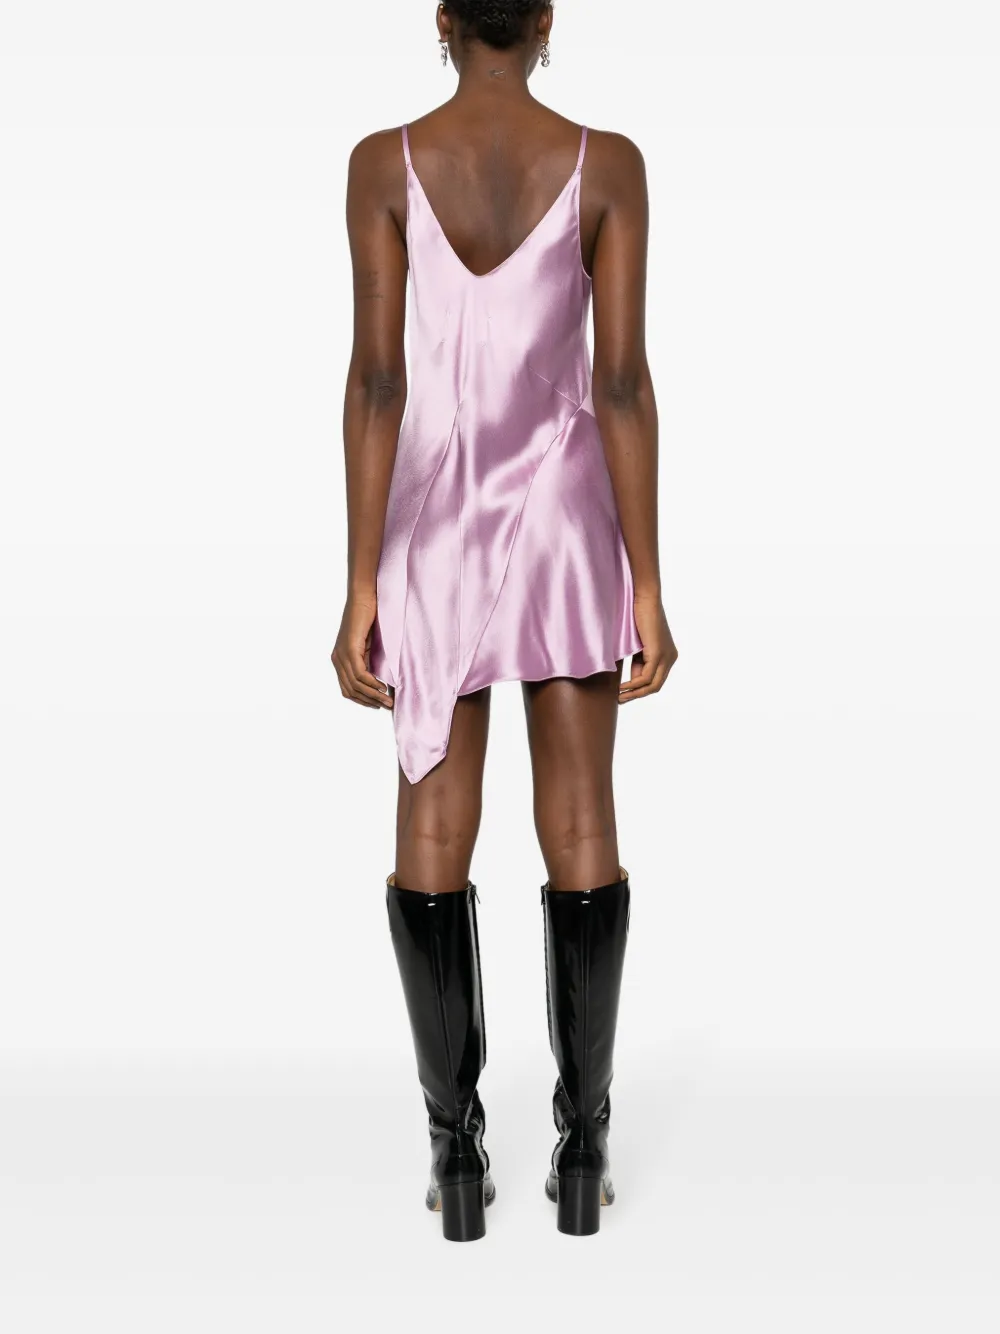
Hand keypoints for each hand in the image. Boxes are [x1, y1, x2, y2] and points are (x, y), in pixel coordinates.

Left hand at [331, 590, 392, 709]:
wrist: (364, 597)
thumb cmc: (369, 617)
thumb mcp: (368, 645)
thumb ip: (368, 661)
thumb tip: (380, 680)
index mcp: (339, 659)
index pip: (347, 689)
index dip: (362, 700)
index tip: (378, 705)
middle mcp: (337, 659)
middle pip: (351, 690)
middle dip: (370, 701)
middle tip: (387, 706)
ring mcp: (342, 655)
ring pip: (355, 685)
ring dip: (373, 695)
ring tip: (388, 701)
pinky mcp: (350, 649)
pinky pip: (359, 674)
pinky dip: (372, 683)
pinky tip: (383, 687)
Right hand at [620, 591, 677, 703]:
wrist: (643, 598)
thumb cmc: (637, 617)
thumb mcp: (639, 646)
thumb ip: (639, 662)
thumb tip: (633, 681)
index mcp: (669, 656)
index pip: (656, 680)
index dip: (640, 690)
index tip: (623, 693)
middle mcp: (671, 658)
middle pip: (656, 686)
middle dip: (637, 695)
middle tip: (620, 700)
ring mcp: (667, 656)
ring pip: (652, 685)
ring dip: (634, 693)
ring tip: (619, 697)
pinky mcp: (658, 654)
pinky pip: (646, 677)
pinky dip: (633, 685)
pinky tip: (622, 687)